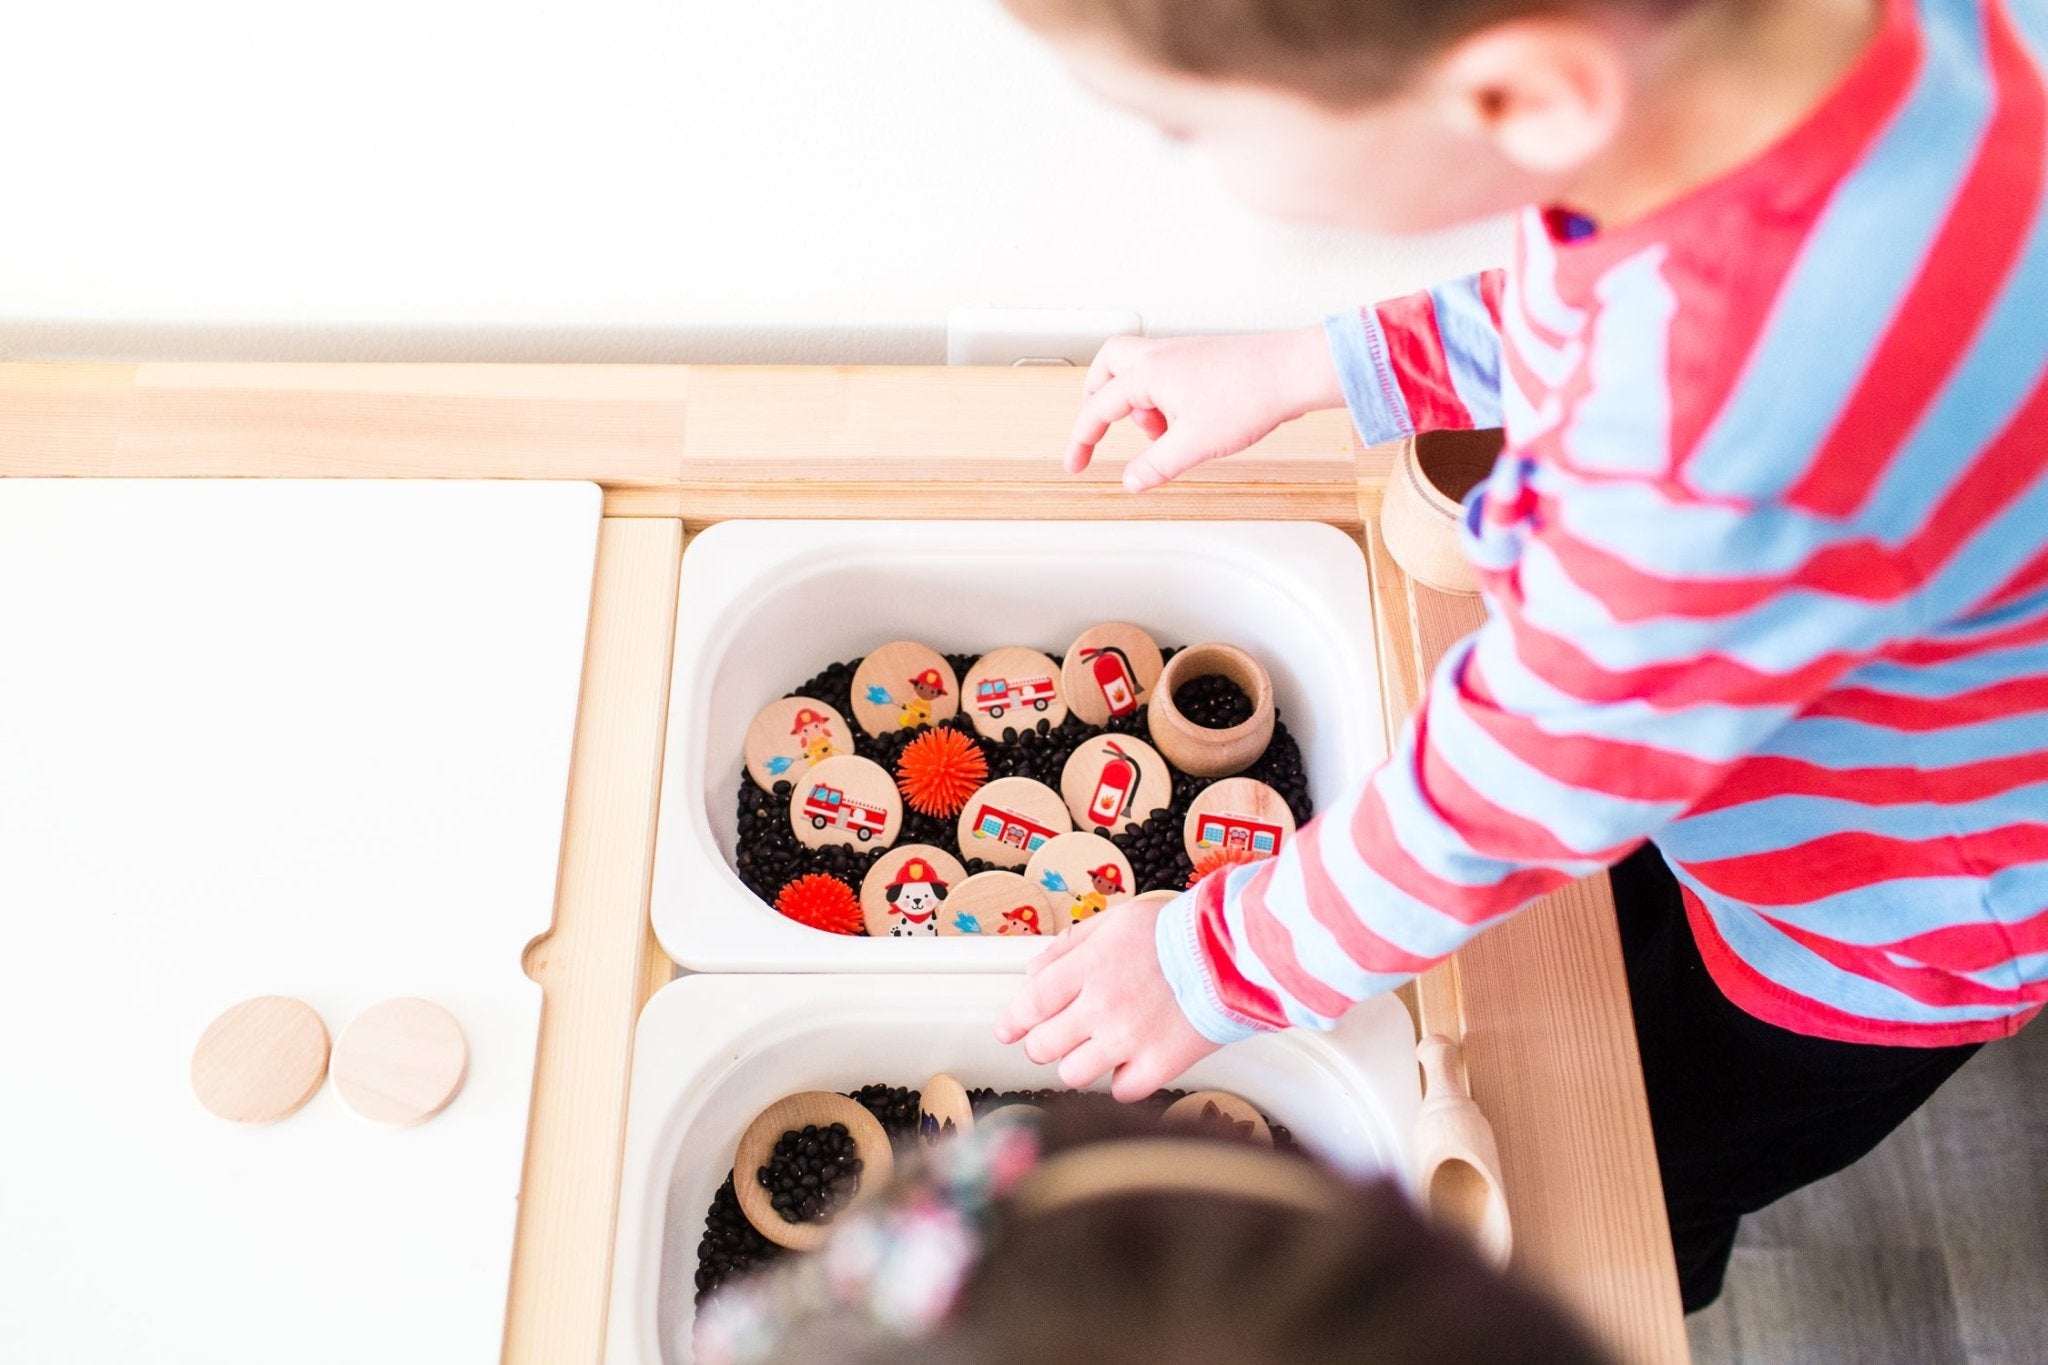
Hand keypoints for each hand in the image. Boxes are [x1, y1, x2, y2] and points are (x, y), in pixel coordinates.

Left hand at [993, 898, 1222, 1100]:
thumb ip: (1070, 945)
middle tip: (1053, 1039)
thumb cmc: (1179, 931)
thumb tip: (1034, 972)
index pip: (1032, 1003)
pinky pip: (1121, 1090)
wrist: (1234, 952)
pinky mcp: (1160, 1064)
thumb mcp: (1117, 919)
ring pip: (1074, 1074)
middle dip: (1042, 1044)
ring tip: (1094, 1050)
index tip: (1008, 1030)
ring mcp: (1129, 1039)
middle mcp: (1101, 1006)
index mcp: (1088, 967)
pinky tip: (1129, 1063)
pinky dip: (1120, 1080)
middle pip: (1044, 1045)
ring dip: (1077, 1063)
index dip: (1014, 1021)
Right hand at [1066, 325, 1343, 491]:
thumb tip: (1131, 481)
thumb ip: (1155, 465)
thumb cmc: (1249, 396)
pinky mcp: (1202, 358)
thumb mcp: (1193, 444)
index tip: (1076, 464)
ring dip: (1135, 401)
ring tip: (1160, 433)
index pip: (1097, 408)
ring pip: (1136, 368)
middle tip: (1100, 428)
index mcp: (1147, 374)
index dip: (1081, 440)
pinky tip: (1185, 422)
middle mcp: (1160, 356)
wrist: (1293, 371)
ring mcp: (1182, 353)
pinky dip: (1161, 397)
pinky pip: (1165, 373)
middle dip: (1097, 399)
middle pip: (1107, 367)